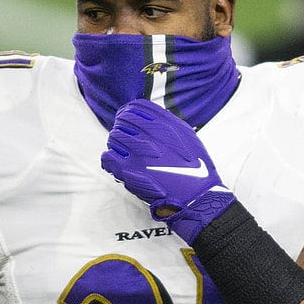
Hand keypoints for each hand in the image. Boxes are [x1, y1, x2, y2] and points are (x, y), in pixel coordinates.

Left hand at [100, 99, 235, 243]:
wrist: (195, 195)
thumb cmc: (196, 168)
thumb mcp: (188, 136)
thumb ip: (169, 123)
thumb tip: (151, 118)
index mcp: (164, 124)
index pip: (135, 107)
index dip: (128, 112)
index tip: (127, 120)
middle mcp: (149, 134)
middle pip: (122, 121)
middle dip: (122, 128)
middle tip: (126, 139)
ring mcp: (136, 152)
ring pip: (113, 138)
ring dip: (116, 144)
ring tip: (124, 154)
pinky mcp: (128, 170)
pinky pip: (107, 157)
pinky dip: (110, 159)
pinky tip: (117, 164)